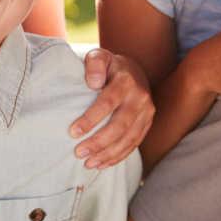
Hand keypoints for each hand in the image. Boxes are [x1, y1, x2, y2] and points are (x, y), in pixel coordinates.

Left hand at [68, 48, 154, 168]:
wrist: (133, 71)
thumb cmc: (108, 66)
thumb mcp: (98, 56)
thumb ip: (93, 64)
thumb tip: (92, 83)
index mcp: (126, 81)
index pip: (107, 102)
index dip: (90, 119)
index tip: (73, 132)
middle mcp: (140, 97)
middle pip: (119, 125)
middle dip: (98, 142)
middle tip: (79, 153)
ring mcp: (147, 112)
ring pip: (128, 139)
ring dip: (108, 154)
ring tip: (88, 163)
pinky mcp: (147, 124)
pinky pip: (134, 144)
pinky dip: (118, 156)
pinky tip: (102, 164)